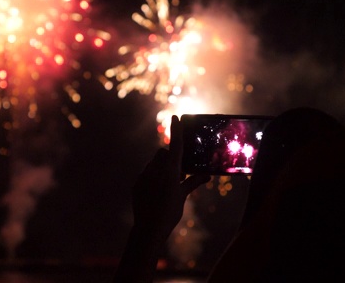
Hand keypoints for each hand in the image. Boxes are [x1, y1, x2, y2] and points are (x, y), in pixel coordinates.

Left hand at [114, 115, 208, 282]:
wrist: (149, 228)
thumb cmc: (170, 212)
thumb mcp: (183, 196)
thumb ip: (193, 182)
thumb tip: (207, 175)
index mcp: (171, 170)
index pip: (175, 145)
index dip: (176, 130)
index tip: (175, 116)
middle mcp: (156, 169)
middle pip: (163, 154)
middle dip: (169, 158)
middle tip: (177, 173)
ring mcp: (144, 175)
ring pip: (154, 163)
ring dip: (160, 168)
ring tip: (166, 185)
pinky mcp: (137, 183)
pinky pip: (146, 174)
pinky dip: (152, 178)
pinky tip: (155, 192)